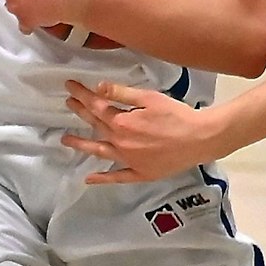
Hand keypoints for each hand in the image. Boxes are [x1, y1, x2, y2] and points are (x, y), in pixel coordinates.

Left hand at [65, 80, 232, 182]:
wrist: (200, 139)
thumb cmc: (177, 115)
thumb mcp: (149, 98)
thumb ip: (122, 93)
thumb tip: (98, 88)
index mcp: (122, 122)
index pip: (97, 106)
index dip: (82, 95)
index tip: (70, 87)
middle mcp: (120, 143)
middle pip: (96, 125)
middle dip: (81, 112)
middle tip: (68, 104)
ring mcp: (129, 160)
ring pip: (100, 151)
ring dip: (82, 144)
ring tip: (65, 139)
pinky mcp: (140, 173)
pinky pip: (118, 177)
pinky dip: (103, 178)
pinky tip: (89, 179)